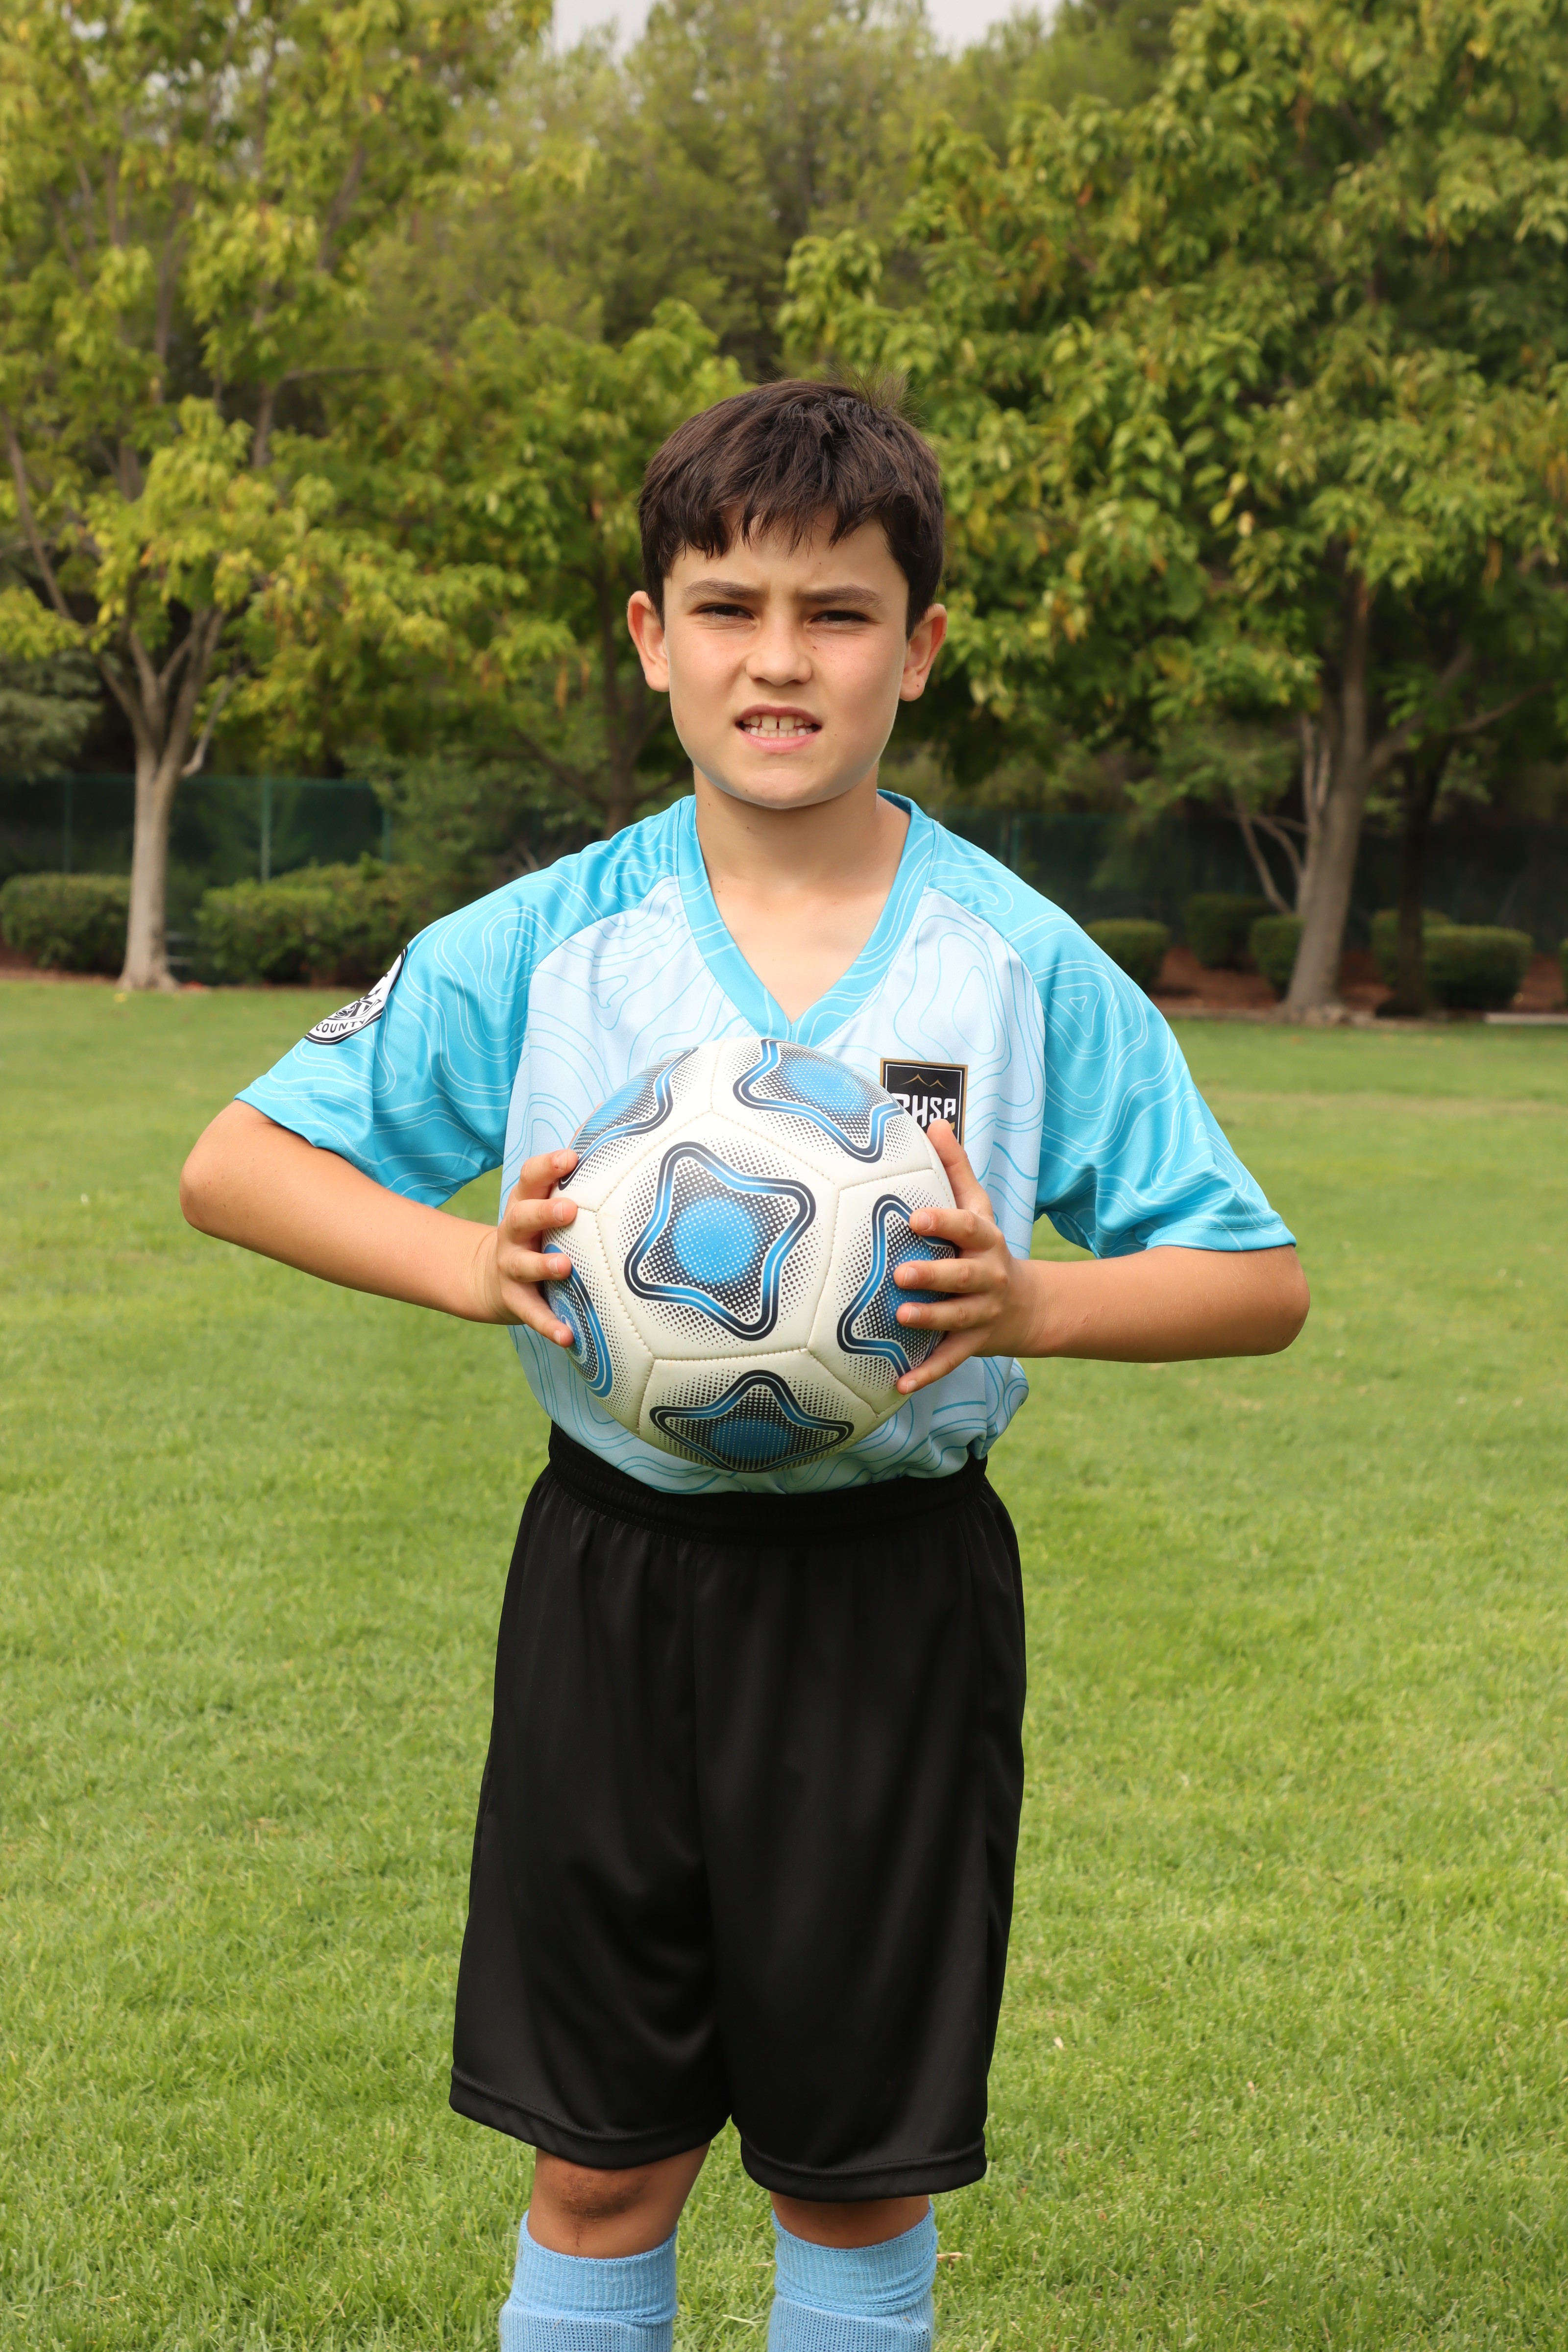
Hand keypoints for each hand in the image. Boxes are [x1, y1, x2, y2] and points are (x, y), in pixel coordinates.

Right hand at [469, 1148, 578, 1341]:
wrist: (489, 1277)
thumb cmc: (536, 1234)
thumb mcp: (542, 1207)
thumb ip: (571, 1189)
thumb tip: (626, 1161)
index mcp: (524, 1203)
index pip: (530, 1178)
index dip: (547, 1166)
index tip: (571, 1157)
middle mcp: (513, 1233)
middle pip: (522, 1217)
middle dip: (543, 1212)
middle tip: (568, 1208)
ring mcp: (511, 1267)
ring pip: (524, 1265)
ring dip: (544, 1266)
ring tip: (565, 1267)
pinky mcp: (514, 1300)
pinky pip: (532, 1313)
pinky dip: (549, 1326)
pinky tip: (569, 1337)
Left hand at [892, 1123, 1031, 1394]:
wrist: (1029, 1307)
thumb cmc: (985, 1248)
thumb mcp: (979, 1209)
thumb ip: (956, 1169)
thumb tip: (933, 1124)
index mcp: (985, 1241)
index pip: (967, 1227)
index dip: (943, 1222)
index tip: (914, 1216)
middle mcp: (986, 1277)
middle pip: (962, 1276)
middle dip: (934, 1274)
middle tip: (901, 1271)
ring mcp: (982, 1313)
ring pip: (957, 1318)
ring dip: (930, 1319)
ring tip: (900, 1316)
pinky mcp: (974, 1344)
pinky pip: (950, 1360)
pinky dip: (926, 1373)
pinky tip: (898, 1382)